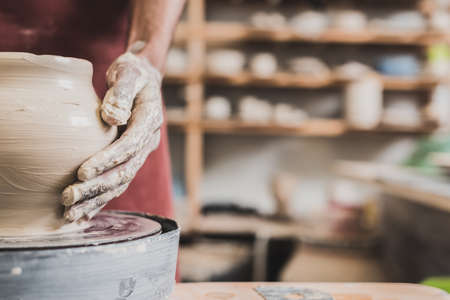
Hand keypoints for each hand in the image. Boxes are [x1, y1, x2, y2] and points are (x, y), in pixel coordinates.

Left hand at [61, 48, 162, 222]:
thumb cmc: (132, 72)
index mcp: (150, 120)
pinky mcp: (131, 156)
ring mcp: (141, 151)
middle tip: (68, 198)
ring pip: (122, 181)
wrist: (144, 78)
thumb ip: (121, 92)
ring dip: (97, 199)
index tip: (82, 172)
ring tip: (71, 213)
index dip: (107, 160)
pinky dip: (102, 197)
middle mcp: (148, 140)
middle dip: (97, 187)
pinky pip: (119, 181)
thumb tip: (113, 118)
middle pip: (125, 171)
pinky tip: (85, 211)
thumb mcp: (128, 73)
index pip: (129, 146)